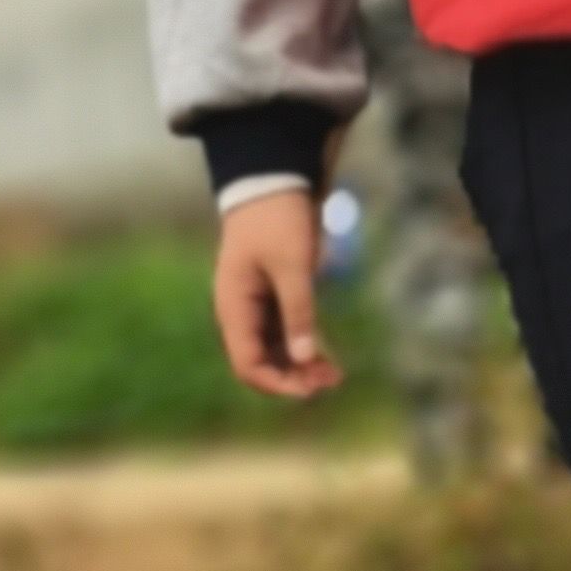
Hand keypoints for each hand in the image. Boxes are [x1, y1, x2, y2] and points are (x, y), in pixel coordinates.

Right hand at [212, 190, 341, 398]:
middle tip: (332, 382)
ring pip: (275, 351)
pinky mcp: (273, 297)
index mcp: (234, 307)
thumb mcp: (292, 265)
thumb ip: (299, 312)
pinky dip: (305, 346)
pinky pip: (285, 334)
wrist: (274, 180)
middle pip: (261, 362)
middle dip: (293, 378)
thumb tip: (303, 359)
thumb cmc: (278, 219)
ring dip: (301, 366)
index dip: (276, 383)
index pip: (247, 363)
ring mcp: (256, 306)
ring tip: (335, 375)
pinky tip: (328, 357)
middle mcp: (241, 313)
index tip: (311, 390)